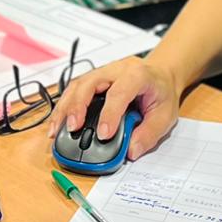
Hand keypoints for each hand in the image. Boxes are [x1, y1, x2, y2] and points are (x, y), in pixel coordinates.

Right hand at [49, 55, 180, 160]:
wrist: (161, 75)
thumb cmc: (161, 92)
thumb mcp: (166, 115)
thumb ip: (149, 134)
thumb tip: (131, 151)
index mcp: (138, 75)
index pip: (119, 92)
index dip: (109, 113)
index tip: (104, 135)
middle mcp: (116, 69)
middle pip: (89, 83)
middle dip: (77, 106)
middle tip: (72, 129)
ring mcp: (101, 73)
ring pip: (76, 86)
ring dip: (64, 108)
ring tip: (55, 130)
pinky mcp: (92, 81)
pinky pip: (73, 91)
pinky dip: (63, 107)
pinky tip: (57, 123)